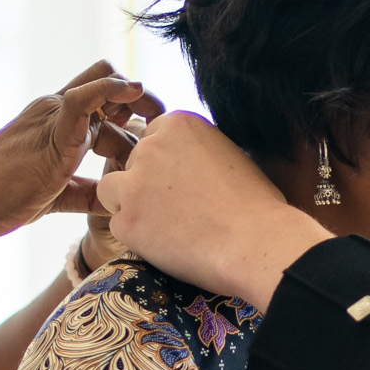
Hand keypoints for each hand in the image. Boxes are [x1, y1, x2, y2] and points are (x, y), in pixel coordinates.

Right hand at [0, 62, 159, 241]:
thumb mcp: (53, 197)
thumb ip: (84, 192)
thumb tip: (115, 201)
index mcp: (54, 123)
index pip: (102, 98)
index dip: (133, 112)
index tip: (155, 140)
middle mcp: (54, 110)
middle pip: (109, 80)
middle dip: (143, 99)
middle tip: (164, 131)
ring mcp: (51, 115)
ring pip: (106, 83)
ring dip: (138, 105)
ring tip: (156, 135)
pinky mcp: (49, 128)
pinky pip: (85, 95)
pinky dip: (113, 89)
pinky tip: (137, 94)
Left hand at [96, 111, 326, 301]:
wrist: (255, 242)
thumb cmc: (256, 204)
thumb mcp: (231, 155)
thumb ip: (199, 150)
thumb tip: (186, 162)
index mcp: (179, 124)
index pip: (151, 136)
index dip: (164, 163)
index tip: (180, 182)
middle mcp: (151, 146)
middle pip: (131, 161)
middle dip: (146, 182)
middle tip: (176, 208)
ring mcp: (134, 183)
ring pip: (112, 189)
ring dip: (130, 204)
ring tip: (164, 226)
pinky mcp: (125, 220)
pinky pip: (118, 225)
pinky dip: (136, 236)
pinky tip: (165, 245)